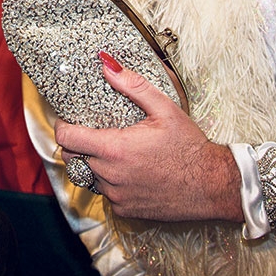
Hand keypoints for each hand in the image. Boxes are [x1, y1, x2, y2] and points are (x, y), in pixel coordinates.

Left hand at [55, 53, 242, 222]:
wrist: (212, 185)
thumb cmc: (189, 147)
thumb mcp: (164, 108)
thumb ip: (132, 85)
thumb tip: (107, 64)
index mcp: (115, 148)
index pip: (66, 139)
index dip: (63, 127)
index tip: (69, 121)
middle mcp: (111, 175)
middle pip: (73, 159)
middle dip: (78, 145)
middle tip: (94, 133)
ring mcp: (117, 196)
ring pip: (89, 177)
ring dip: (94, 164)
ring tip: (114, 152)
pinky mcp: (125, 211)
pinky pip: (105, 195)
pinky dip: (110, 183)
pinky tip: (128, 172)